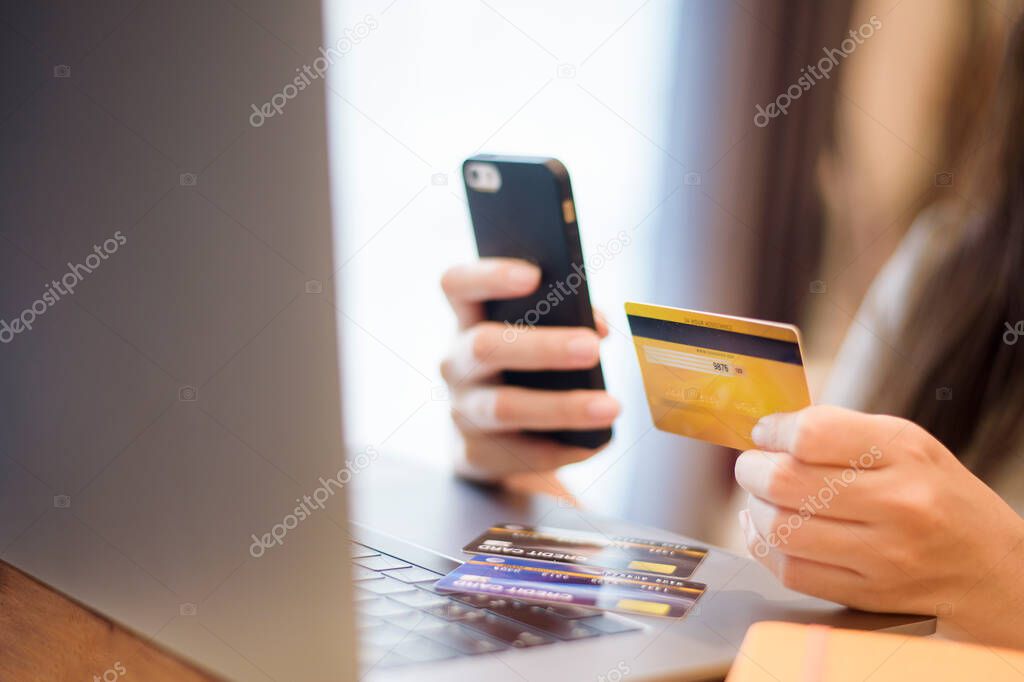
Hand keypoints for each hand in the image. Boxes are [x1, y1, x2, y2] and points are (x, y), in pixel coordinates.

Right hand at [439, 258, 618, 492]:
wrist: (501, 442)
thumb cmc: (527, 372)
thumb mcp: (538, 337)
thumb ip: (566, 321)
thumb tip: (598, 326)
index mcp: (467, 320)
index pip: (458, 285)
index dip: (489, 276)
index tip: (534, 276)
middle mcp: (455, 364)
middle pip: (484, 347)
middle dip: (541, 347)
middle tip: (591, 348)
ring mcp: (460, 411)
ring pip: (504, 407)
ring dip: (561, 407)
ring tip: (609, 406)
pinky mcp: (473, 455)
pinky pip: (519, 452)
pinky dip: (562, 449)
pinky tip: (595, 443)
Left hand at [734, 405, 1023, 647]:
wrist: (991, 567)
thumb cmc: (937, 495)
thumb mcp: (906, 443)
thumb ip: (840, 430)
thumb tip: (770, 431)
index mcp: (904, 454)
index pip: (812, 434)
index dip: (774, 431)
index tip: (766, 433)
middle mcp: (897, 504)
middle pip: (785, 482)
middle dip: (751, 470)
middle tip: (752, 466)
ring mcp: (882, 555)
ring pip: (781, 529)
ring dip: (755, 510)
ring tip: (762, 499)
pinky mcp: (867, 594)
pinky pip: (790, 571)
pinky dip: (765, 547)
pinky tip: (768, 531)